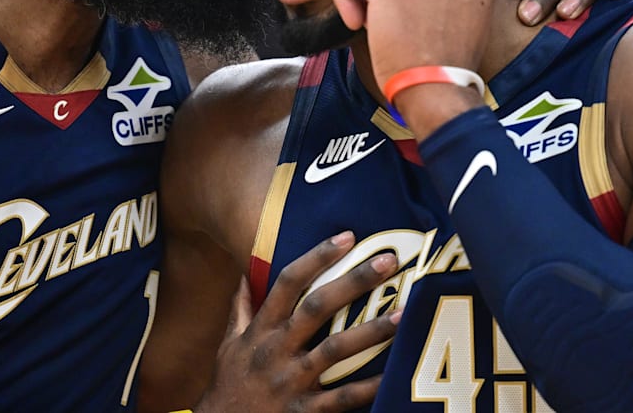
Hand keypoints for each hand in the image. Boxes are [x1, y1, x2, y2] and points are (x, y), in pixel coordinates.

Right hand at [197, 233, 400, 412]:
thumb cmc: (228, 384)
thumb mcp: (228, 344)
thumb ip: (241, 309)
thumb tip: (244, 275)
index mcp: (261, 329)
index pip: (288, 282)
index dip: (317, 257)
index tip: (346, 237)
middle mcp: (277, 349)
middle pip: (318, 307)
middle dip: (353, 281)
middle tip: (388, 261)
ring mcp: (292, 381)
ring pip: (336, 349)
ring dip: (371, 330)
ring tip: (404, 312)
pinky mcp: (305, 411)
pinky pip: (342, 397)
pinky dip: (369, 386)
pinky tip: (394, 373)